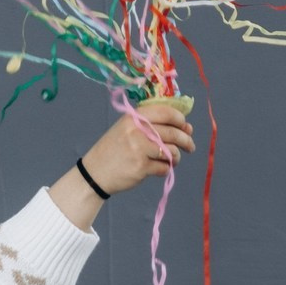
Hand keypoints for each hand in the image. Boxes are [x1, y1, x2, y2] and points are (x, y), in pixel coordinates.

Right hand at [79, 104, 195, 194]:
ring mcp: (139, 149)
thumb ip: (152, 125)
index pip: (166, 112)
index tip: (186, 127)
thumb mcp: (127, 128)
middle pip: (173, 133)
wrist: (95, 172)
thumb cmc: (115, 149)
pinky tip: (160, 168)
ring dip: (176, 157)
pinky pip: (164, 167)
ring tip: (174, 159)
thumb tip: (186, 127)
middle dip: (186, 140)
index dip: (180, 120)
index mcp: (135, 117)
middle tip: (190, 147)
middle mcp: (138, 130)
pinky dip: (166, 169)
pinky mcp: (141, 167)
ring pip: (172, 151)